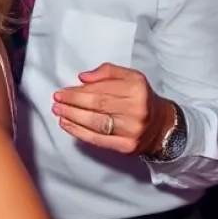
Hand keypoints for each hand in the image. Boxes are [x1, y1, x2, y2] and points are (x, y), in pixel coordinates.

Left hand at [52, 64, 171, 155]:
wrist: (161, 125)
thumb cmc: (140, 97)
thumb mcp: (130, 77)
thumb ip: (107, 71)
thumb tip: (83, 78)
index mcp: (137, 89)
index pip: (101, 90)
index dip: (78, 91)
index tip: (62, 91)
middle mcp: (136, 110)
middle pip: (97, 106)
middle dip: (72, 103)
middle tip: (56, 100)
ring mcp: (132, 131)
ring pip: (96, 123)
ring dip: (72, 117)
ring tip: (58, 111)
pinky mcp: (126, 147)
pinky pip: (98, 140)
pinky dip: (78, 132)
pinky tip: (66, 124)